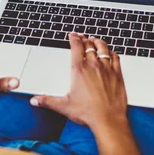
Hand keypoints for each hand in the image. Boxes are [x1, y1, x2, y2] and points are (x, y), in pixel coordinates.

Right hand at [32, 32, 142, 154]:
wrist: (108, 119)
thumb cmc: (88, 113)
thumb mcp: (64, 106)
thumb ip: (48, 101)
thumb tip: (35, 100)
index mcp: (79, 70)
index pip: (76, 48)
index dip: (74, 39)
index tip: (73, 35)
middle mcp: (93, 66)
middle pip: (89, 46)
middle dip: (85, 39)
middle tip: (83, 37)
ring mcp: (107, 69)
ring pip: (103, 49)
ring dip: (98, 42)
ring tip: (95, 40)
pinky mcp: (117, 74)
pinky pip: (115, 57)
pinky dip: (111, 52)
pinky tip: (110, 52)